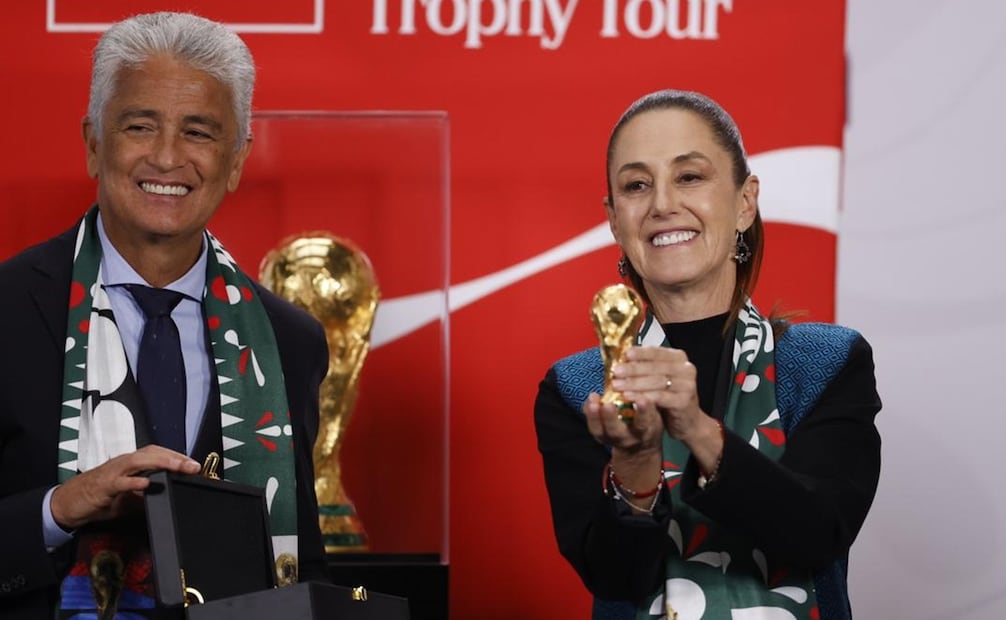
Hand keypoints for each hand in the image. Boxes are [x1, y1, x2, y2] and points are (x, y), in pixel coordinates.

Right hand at [50, 445, 200, 529]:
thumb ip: (147, 495)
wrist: (68, 504)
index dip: (177, 456)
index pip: (158, 453)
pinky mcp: (102, 486)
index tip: (195, 465)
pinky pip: (119, 481)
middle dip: (175, 458)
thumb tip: (168, 498)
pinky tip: (147, 483)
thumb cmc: (99, 497)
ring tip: (178, 467)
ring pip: (138, 461)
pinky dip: (134, 481)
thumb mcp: (129, 498)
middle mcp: (124, 463)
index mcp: (131, 464)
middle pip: (152, 453)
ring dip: (161, 462)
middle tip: (193, 466)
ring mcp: (113, 472)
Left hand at [614, 346, 722, 472]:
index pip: (657, 351)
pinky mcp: (684, 401)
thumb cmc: (669, 396)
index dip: (640, 353)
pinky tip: (628, 397)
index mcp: (678, 358)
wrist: (687, 421)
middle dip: (633, 369)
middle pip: (655, 367)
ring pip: (656, 381)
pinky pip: (660, 397)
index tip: (624, 354)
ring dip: (634, 383)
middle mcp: (686, 368)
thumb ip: (645, 367)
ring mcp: (687, 384)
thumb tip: (620, 360)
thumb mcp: (658, 378)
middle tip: (615, 371)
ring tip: (617, 385)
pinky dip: (642, 396)